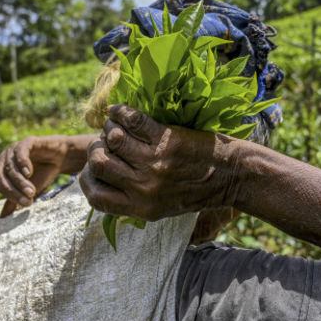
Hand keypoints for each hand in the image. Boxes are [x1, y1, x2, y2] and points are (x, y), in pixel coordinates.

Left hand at [0, 134, 93, 220]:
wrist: (60, 156)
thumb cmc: (42, 174)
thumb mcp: (28, 191)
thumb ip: (15, 201)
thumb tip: (3, 218)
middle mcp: (2, 163)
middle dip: (12, 193)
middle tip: (26, 203)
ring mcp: (12, 151)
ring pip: (10, 169)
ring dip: (21, 182)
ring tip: (32, 192)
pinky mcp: (25, 142)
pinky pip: (19, 153)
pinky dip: (23, 163)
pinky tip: (29, 172)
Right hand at [79, 105, 241, 220]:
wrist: (233, 177)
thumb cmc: (198, 191)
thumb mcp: (162, 209)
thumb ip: (134, 200)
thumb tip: (103, 182)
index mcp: (141, 208)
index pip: (95, 197)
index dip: (87, 180)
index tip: (92, 169)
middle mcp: (144, 187)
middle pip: (98, 163)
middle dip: (95, 149)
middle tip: (105, 142)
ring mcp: (155, 162)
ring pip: (113, 139)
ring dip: (110, 128)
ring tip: (116, 126)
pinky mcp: (167, 140)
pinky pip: (132, 120)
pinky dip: (121, 112)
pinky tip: (119, 111)